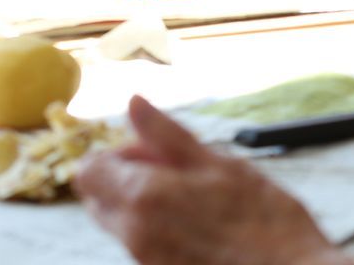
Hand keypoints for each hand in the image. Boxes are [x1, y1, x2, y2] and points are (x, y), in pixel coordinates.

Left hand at [76, 96, 346, 264]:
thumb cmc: (264, 220)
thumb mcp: (219, 164)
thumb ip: (167, 135)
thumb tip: (134, 103)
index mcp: (142, 198)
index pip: (89, 170)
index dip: (119, 152)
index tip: (156, 150)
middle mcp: (132, 235)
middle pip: (99, 198)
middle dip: (127, 177)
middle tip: (177, 171)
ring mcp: (145, 259)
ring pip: (122, 221)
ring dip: (145, 202)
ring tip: (197, 197)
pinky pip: (143, 242)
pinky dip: (160, 226)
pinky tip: (203, 223)